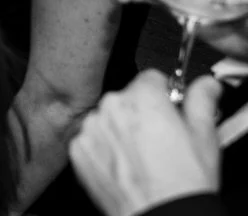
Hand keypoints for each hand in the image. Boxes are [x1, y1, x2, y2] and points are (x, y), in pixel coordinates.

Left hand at [69, 70, 220, 215]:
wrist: (160, 215)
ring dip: (119, 130)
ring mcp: (90, 128)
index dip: (163, 96)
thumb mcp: (204, 138)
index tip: (167, 110)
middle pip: (126, 98)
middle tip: (157, 140)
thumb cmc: (182, 183)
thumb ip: (201, 102)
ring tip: (140, 157)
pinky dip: (102, 149)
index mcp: (143, 98)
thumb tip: (204, 86)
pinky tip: (122, 165)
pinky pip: (90, 139)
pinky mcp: (77, 149)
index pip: (151, 78)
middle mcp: (111, 107)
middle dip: (140, 114)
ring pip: (106, 118)